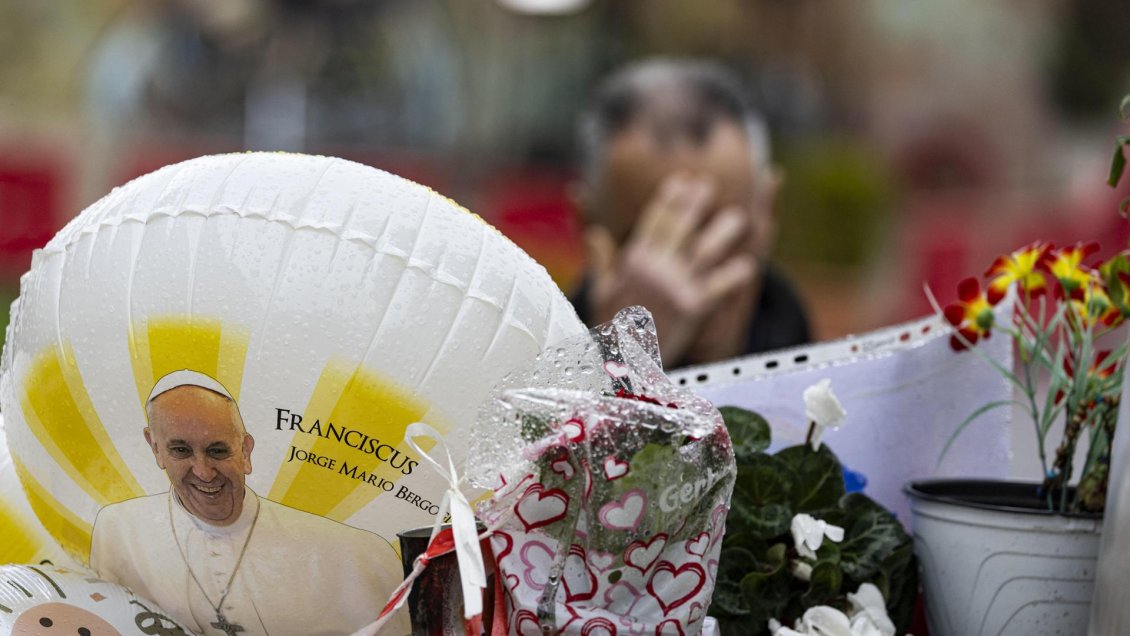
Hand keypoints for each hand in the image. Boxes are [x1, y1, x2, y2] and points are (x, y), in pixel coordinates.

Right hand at [584, 174, 756, 364]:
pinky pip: (719, 286)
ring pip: (705, 251)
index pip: (655, 221)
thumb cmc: (611, 327)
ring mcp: (675, 287)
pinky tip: (748, 267)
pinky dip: (733, 276)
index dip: (670, 199)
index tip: (682, 183)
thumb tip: (595, 234)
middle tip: (709, 187)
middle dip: (695, 204)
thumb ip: (602, 260)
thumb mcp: (601, 291)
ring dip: (723, 233)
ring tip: (739, 218)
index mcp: (634, 261)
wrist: (621, 364)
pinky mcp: (693, 308)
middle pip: (680, 227)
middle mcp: (655, 269)